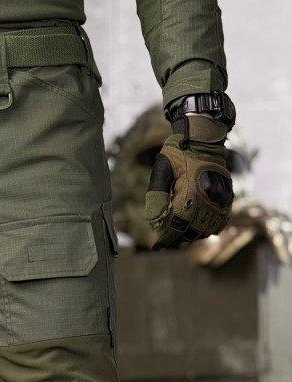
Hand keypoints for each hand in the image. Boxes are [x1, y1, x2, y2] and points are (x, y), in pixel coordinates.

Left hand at [145, 133, 233, 250]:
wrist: (204, 135)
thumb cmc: (178, 150)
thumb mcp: (161, 168)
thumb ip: (156, 194)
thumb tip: (154, 221)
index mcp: (190, 192)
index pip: (177, 226)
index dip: (166, 239)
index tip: (157, 246)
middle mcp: (207, 198)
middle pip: (192, 231)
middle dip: (178, 239)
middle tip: (167, 241)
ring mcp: (219, 197)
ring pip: (207, 228)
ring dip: (193, 235)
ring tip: (180, 235)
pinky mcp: (227, 195)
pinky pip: (221, 219)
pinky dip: (210, 228)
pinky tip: (199, 229)